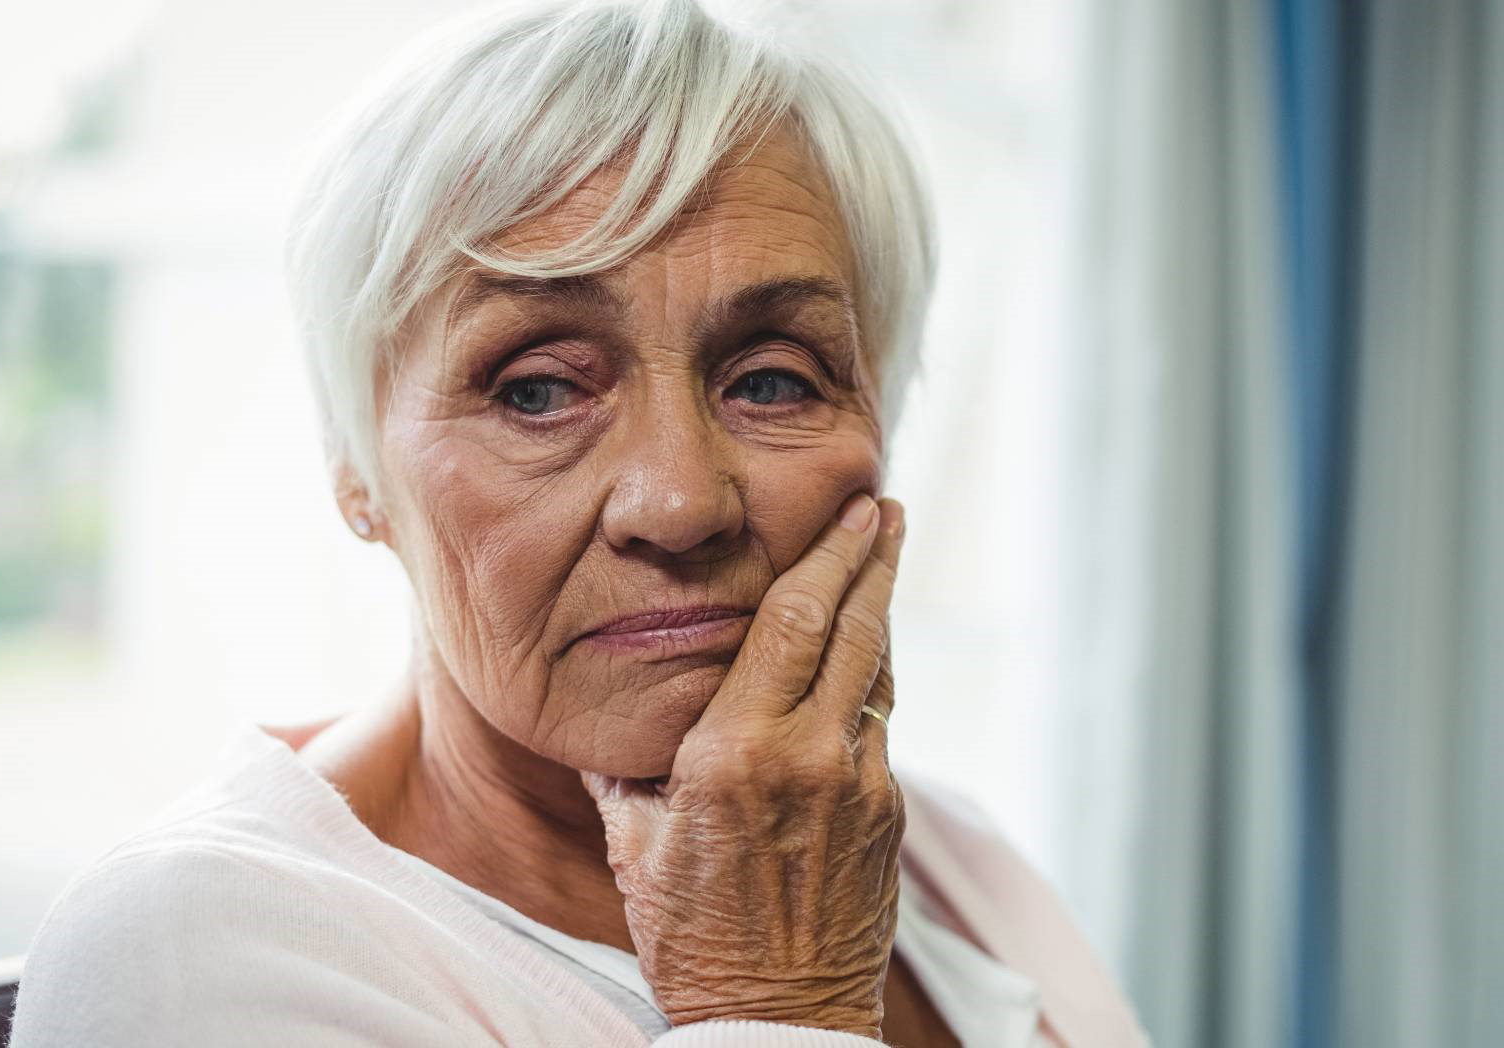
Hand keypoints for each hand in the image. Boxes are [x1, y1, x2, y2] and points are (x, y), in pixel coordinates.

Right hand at [582, 493, 905, 1036]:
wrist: (777, 1023)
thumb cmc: (690, 939)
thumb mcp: (634, 845)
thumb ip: (629, 766)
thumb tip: (614, 708)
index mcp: (733, 753)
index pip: (790, 623)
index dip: (828, 557)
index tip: (855, 512)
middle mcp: (808, 756)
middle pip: (853, 629)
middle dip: (874, 560)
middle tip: (889, 507)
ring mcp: (860, 786)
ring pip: (876, 672)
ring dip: (881, 612)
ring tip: (885, 559)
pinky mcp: (888, 816)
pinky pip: (880, 724)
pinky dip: (873, 679)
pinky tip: (866, 656)